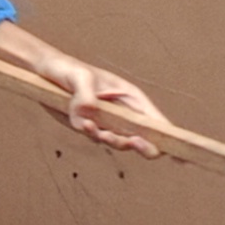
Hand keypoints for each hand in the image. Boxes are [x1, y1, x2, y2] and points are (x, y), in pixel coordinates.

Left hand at [0, 24, 172, 155]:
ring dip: (110, 140)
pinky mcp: (91, 128)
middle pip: (146, 141)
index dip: (172, 141)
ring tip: (92, 127)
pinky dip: (91, 135)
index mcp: (133, 99)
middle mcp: (124, 113)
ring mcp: (108, 122)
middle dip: (141, 146)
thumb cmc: (67, 69)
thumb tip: (88, 117)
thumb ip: (85, 96)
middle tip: (131, 141)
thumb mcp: (78, 77)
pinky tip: (81, 124)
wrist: (44, 71)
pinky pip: (97, 139)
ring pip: (121, 143)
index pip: (159, 124)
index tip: (180, 156)